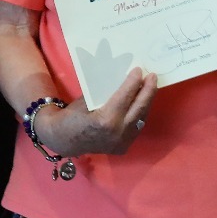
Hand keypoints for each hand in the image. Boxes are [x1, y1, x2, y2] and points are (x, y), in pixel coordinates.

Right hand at [37, 68, 156, 157]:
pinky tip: (141, 104)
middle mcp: (117, 132)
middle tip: (153, 77)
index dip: (134, 82)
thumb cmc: (71, 116)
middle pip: (139, 108)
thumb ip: (106, 94)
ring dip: (146, 103)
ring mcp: (122, 142)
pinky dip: (139, 114)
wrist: (63, 140)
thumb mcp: (87, 100)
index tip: (139, 71)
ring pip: (141, 119)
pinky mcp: (123, 147)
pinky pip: (136, 127)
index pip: (125, 97)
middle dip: (148, 91)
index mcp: (105, 120)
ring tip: (150, 89)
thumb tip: (123, 81)